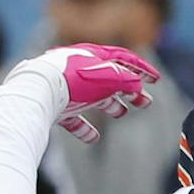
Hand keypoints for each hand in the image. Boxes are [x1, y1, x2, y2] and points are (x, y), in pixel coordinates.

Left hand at [17, 44, 159, 143]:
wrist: (36, 92)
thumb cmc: (73, 80)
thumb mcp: (108, 76)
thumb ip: (127, 79)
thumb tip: (136, 84)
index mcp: (92, 55)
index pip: (123, 58)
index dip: (142, 68)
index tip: (156, 79)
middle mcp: (79, 69)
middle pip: (109, 79)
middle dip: (129, 90)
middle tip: (145, 102)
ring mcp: (65, 87)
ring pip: (92, 96)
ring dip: (110, 104)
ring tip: (121, 113)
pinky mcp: (53, 105)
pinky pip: (72, 117)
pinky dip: (84, 127)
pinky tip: (93, 138)